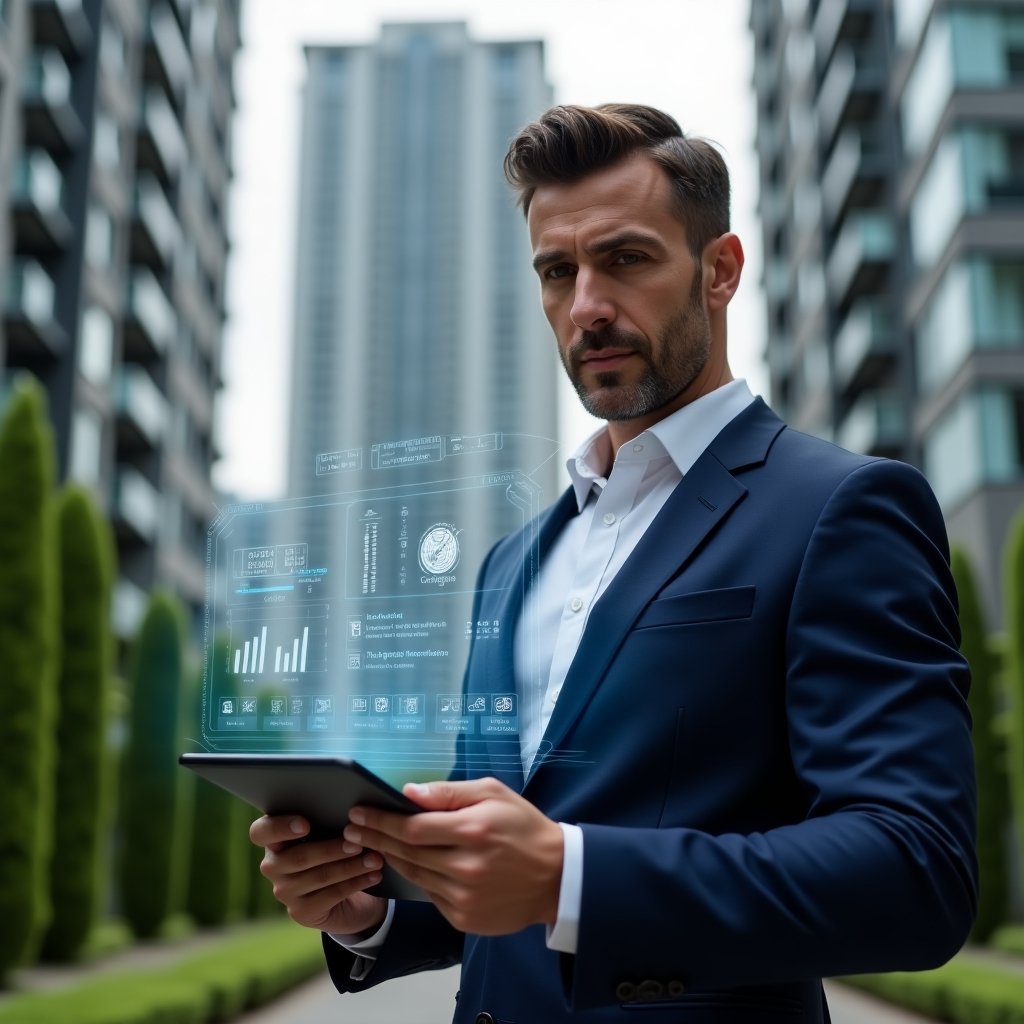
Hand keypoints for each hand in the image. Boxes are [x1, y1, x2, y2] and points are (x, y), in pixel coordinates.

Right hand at [249, 815, 387, 935]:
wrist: (346, 893)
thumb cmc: (335, 848)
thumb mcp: (328, 831)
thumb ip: (326, 818)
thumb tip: (351, 809)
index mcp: (273, 839)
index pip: (260, 832)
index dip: (280, 827)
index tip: (305, 824)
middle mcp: (272, 866)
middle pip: (297, 857)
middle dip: (331, 849)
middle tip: (357, 843)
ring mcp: (285, 891)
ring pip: (318, 877)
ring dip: (350, 867)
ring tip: (375, 859)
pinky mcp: (302, 912)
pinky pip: (330, 895)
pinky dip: (356, 882)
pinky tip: (373, 875)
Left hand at [343, 777, 563, 935]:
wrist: (557, 877)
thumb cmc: (523, 827)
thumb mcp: (493, 794)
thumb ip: (449, 792)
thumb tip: (408, 792)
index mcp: (472, 831)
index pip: (412, 827)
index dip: (381, 820)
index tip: (358, 812)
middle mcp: (465, 867)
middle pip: (406, 852)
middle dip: (375, 838)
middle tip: (353, 829)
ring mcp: (464, 897)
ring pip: (413, 875)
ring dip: (390, 858)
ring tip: (372, 844)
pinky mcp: (464, 918)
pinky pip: (429, 895)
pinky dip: (416, 878)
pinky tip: (406, 864)